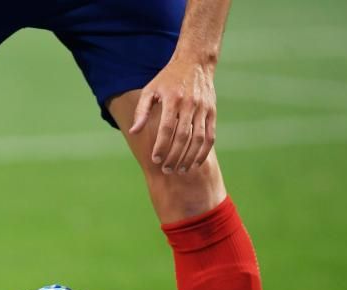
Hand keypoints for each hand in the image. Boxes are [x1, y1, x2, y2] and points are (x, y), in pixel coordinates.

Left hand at [129, 58, 216, 174]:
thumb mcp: (150, 90)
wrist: (195, 62)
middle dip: (174, 156)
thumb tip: (134, 132)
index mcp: (172, 99)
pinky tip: (195, 162)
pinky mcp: (212, 112)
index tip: (155, 159)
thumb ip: (141, 111)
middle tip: (166, 169)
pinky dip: (203, 151)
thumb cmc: (168, 79)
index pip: (167, 128)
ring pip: (198, 139)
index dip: (161, 146)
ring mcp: (203, 108)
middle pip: (183, 136)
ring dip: (190, 157)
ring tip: (180, 170)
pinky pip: (210, 136)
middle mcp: (190, 104)